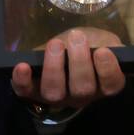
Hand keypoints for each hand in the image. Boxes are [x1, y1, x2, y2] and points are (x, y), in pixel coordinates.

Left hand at [11, 28, 125, 110]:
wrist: (64, 48)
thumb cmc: (88, 45)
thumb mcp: (102, 39)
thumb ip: (107, 42)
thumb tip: (104, 45)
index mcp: (102, 83)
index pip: (111, 85)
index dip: (107, 70)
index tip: (102, 51)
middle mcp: (81, 96)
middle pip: (82, 90)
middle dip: (79, 62)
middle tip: (76, 37)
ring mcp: (57, 96)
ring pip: (55, 94)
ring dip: (54, 68)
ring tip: (55, 44)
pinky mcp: (34, 92)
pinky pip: (26, 92)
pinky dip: (23, 81)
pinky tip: (22, 66)